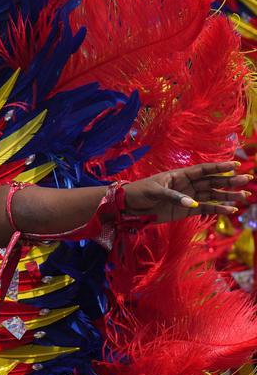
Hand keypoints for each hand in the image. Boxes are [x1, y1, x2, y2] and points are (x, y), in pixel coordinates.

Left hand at [121, 161, 251, 222]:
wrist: (129, 206)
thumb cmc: (140, 192)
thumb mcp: (154, 191)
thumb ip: (174, 196)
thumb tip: (191, 204)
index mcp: (180, 175)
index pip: (203, 169)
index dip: (219, 166)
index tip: (236, 164)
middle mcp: (187, 185)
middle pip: (212, 181)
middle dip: (229, 180)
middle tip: (247, 179)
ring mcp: (188, 198)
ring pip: (212, 195)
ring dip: (228, 196)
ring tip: (244, 196)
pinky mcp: (186, 211)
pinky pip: (205, 209)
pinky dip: (218, 209)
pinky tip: (231, 210)